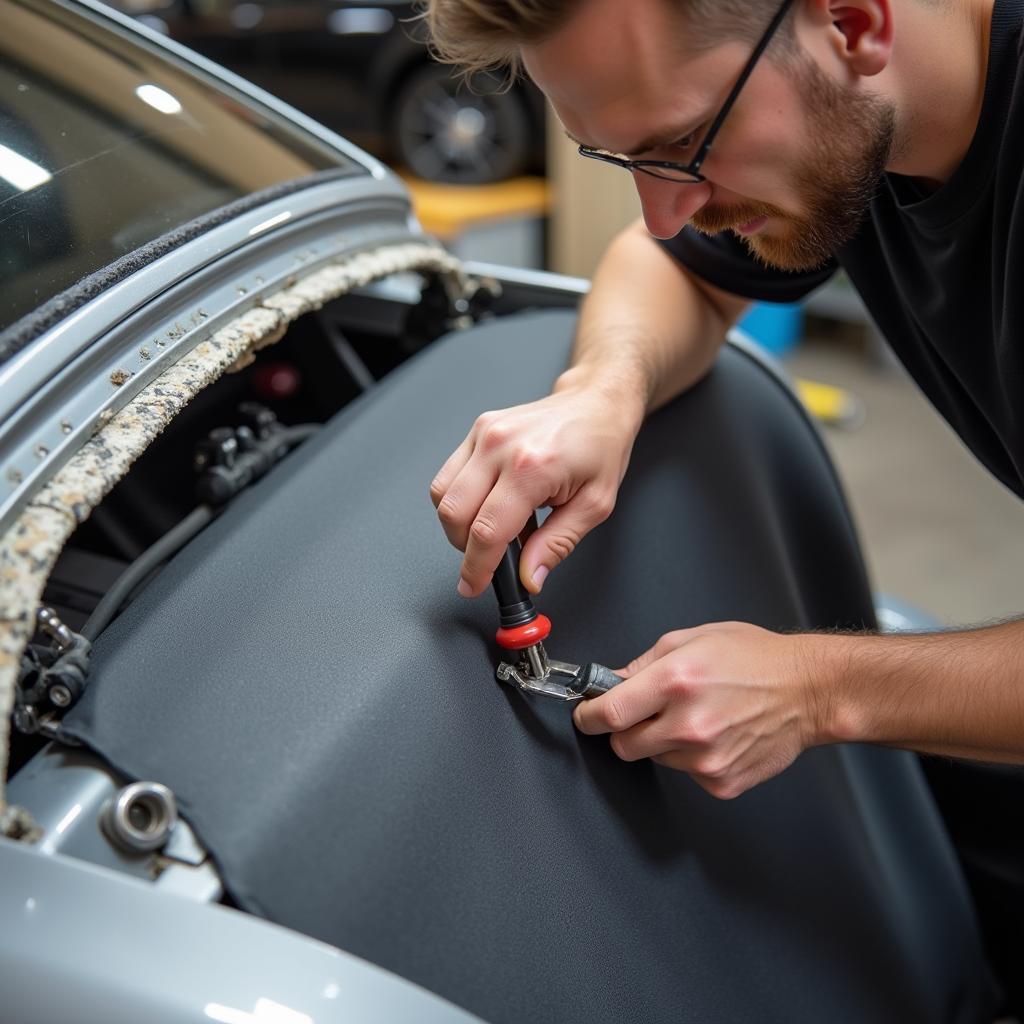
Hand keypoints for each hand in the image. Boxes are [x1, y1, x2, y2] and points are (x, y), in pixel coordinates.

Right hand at [430, 377, 642, 596]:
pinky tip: (490, 504)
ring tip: (495, 528)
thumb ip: (557, 544)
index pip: (487, 531)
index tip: (474, 585)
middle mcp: (501, 446)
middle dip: (466, 548)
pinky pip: (448, 475)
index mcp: (532, 466)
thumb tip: (530, 577)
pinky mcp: (478, 429)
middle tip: (490, 560)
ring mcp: (484, 434)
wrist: (596, 403)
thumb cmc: (600, 447)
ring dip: (459, 524)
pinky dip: (460, 499)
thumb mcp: (594, 505)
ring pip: (442, 495)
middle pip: (454, 514)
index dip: (477, 567)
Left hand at [573, 622, 829, 798]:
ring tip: (698, 716)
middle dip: (627, 730)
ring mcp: (705, 758)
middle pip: (624, 745)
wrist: (807, 690)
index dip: (589, 716)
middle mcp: (688, 724)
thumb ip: (645, 663)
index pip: (609, 713)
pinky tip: (716, 734)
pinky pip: (686, 773)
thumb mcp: (692, 639)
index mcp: (675, 681)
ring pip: (656, 759)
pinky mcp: (720, 781)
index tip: (587, 714)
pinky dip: (692, 758)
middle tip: (650, 712)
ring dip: (664, 742)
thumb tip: (613, 683)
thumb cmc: (755, 658)